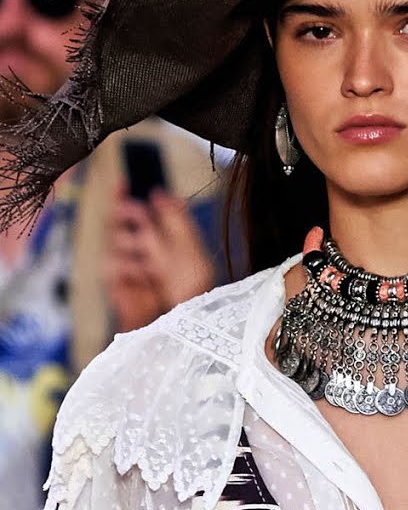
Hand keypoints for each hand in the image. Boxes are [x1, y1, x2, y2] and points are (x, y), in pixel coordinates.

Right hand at [103, 183, 215, 332]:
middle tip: (140, 216)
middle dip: (129, 213)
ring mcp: (127, 268)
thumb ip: (177, 221)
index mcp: (160, 242)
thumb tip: (159, 192)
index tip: (124, 180)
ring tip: (154, 266)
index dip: (126, 196)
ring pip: (116, 239)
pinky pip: (112, 265)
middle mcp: (141, 252)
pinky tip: (144, 280)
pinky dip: (130, 268)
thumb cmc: (192, 295)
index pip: (137, 212)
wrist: (183, 329)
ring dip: (136, 246)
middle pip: (120, 219)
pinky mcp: (116, 286)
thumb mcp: (192, 252)